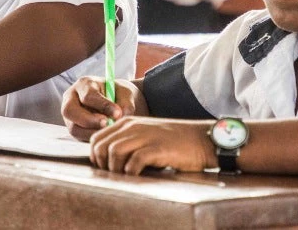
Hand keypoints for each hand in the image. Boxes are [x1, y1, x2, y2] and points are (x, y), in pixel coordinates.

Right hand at [62, 77, 139, 140]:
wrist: (116, 101)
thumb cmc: (119, 94)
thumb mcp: (125, 94)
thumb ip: (125, 104)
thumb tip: (119, 117)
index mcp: (84, 84)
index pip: (88, 96)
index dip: (103, 106)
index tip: (118, 113)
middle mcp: (71, 98)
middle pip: (69, 111)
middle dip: (89, 120)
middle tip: (107, 124)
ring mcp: (70, 115)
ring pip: (73, 127)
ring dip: (91, 132)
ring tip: (108, 132)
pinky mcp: (74, 128)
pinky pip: (79, 137)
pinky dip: (92, 138)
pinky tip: (104, 136)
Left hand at [89, 117, 214, 174]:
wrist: (201, 139)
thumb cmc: (174, 141)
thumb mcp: (146, 134)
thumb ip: (128, 140)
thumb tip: (108, 159)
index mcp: (128, 122)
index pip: (97, 138)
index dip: (95, 155)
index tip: (103, 167)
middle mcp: (133, 127)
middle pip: (102, 145)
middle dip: (102, 163)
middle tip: (111, 174)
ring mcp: (145, 136)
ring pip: (114, 152)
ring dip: (115, 169)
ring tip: (124, 176)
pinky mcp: (157, 148)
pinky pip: (134, 162)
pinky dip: (130, 172)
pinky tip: (137, 175)